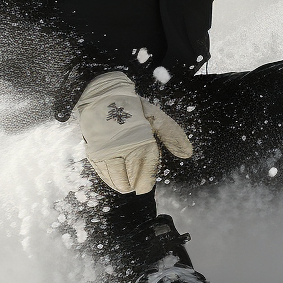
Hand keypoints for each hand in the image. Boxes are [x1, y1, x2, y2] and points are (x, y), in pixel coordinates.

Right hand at [75, 72, 192, 193]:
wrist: (104, 96)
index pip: (148, 172)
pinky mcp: (95, 152)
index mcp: (144, 142)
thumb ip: (172, 136)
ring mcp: (109, 152)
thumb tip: (187, 154)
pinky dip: (109, 179)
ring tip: (125, 185)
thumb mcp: (157, 118)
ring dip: (122, 184)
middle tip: (135, 186)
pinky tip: (113, 179)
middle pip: (133, 179)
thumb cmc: (134, 108)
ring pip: (117, 179)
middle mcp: (126, 149)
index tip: (145, 185)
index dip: (147, 181)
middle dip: (135, 184)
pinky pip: (103, 173)